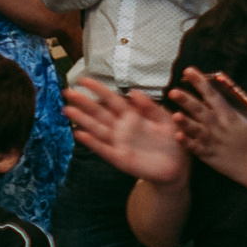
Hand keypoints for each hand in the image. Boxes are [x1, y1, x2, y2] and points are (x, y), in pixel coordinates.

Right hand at [63, 79, 189, 185]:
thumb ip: (151, 107)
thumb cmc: (172, 141)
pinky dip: (92, 142)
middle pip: (99, 112)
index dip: (98, 89)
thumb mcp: (166, 120)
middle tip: (67, 92)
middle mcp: (122, 128)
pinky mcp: (120, 158)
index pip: (112, 99)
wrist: (178, 167)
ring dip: (82, 120)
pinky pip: (103, 149)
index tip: (83, 79)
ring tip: (68, 110)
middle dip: (83, 102)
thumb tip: (133, 92)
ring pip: (97, 129)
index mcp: (133, 116)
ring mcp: (119, 143)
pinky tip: (80, 134)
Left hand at [167, 69, 246, 180]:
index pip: (213, 94)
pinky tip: (177, 136)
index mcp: (231, 115)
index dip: (200, 82)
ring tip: (173, 114)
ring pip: (194, 128)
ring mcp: (212, 141)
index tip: (189, 71)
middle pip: (200, 110)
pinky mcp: (208, 154)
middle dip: (186, 99)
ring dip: (184, 121)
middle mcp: (219, 126)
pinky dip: (186, 142)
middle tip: (173, 90)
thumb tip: (242, 94)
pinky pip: (194, 147)